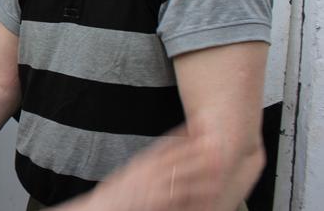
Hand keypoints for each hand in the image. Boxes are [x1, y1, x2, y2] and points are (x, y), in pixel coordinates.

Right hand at [71, 129, 222, 210]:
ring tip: (222, 165)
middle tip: (216, 138)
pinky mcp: (157, 201)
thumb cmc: (118, 194)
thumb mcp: (132, 172)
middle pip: (178, 155)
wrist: (103, 209)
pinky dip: (196, 194)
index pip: (167, 142)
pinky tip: (211, 192)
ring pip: (183, 174)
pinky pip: (181, 196)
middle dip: (198, 147)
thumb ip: (147, 164)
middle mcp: (148, 170)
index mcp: (144, 161)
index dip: (184, 132)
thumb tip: (160, 157)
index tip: (200, 121)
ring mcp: (154, 185)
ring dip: (203, 170)